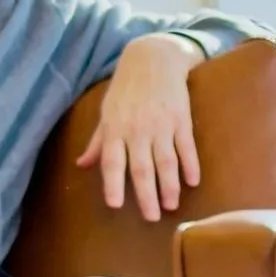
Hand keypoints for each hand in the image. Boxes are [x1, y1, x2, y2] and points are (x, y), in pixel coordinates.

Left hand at [75, 33, 204, 220]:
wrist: (153, 59)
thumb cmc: (127, 89)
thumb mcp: (107, 112)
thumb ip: (99, 142)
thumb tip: (82, 165)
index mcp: (115, 128)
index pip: (113, 162)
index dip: (113, 183)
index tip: (115, 205)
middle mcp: (137, 129)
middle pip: (142, 168)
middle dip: (146, 194)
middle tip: (151, 217)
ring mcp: (161, 125)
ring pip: (166, 162)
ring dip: (169, 186)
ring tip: (172, 205)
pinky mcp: (181, 119)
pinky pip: (186, 148)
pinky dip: (191, 165)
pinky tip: (193, 182)